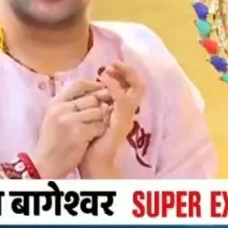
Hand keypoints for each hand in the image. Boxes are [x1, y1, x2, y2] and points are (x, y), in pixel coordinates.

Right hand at [30, 80, 110, 178]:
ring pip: (98, 111)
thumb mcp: (54, 117)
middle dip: (100, 107)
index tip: (102, 90)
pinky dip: (100, 131)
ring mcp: (70, 120)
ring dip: (101, 120)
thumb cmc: (53, 142)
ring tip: (95, 128)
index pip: (78, 84)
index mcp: (55, 103)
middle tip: (101, 116)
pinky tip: (94, 137)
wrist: (45, 164)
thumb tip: (92, 91)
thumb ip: (68, 104)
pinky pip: (99, 126)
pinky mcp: (79, 133)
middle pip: (92, 98)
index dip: (94, 86)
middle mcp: (61, 108)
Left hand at [79, 62, 146, 178]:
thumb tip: (89, 90)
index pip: (131, 86)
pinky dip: (114, 86)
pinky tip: (104, 79)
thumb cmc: (90, 143)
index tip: (108, 67)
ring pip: (137, 88)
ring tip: (109, 69)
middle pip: (139, 85)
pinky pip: (122, 99)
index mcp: (121, 110)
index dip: (123, 73)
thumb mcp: (92, 118)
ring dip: (124, 74)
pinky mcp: (122, 121)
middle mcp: (128, 112)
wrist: (93, 164)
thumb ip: (95, 105)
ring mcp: (127, 116)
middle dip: (127, 70)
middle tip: (113, 64)